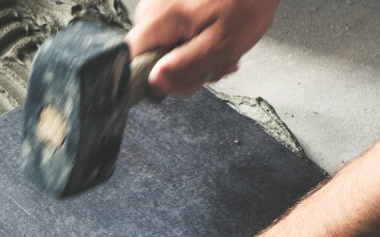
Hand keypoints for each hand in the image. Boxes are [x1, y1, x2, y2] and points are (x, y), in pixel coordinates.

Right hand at [127, 0, 279, 95]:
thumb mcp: (221, 43)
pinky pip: (173, 36)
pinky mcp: (170, 6)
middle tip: (215, 65)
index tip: (183, 80)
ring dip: (194, 58)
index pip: (132, 61)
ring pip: (165, 49)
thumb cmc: (246, 2)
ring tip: (221, 51)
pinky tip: (215, 39)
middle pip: (151, 58)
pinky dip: (195, 43)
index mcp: (159, 19)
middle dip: (184, 70)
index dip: (155, 79)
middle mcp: (151, 10)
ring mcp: (159, 6)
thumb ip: (186, 66)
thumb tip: (155, 85)